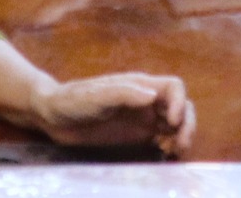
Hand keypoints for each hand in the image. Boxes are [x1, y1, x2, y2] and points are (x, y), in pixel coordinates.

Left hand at [31, 73, 197, 157]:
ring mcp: (142, 119)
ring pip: (175, 124)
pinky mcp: (136, 136)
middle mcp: (146, 101)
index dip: (179, 102)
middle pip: (181, 106)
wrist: (53, 116)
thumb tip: (152, 97)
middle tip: (181, 144)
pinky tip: (166, 155)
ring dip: (182, 135)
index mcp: (140, 86)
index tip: (172, 122)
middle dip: (187, 123)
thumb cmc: (73, 100)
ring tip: (176, 151)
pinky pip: (161, 139)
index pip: (173, 87)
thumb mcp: (97, 96)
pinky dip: (170, 146)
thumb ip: (124, 94)